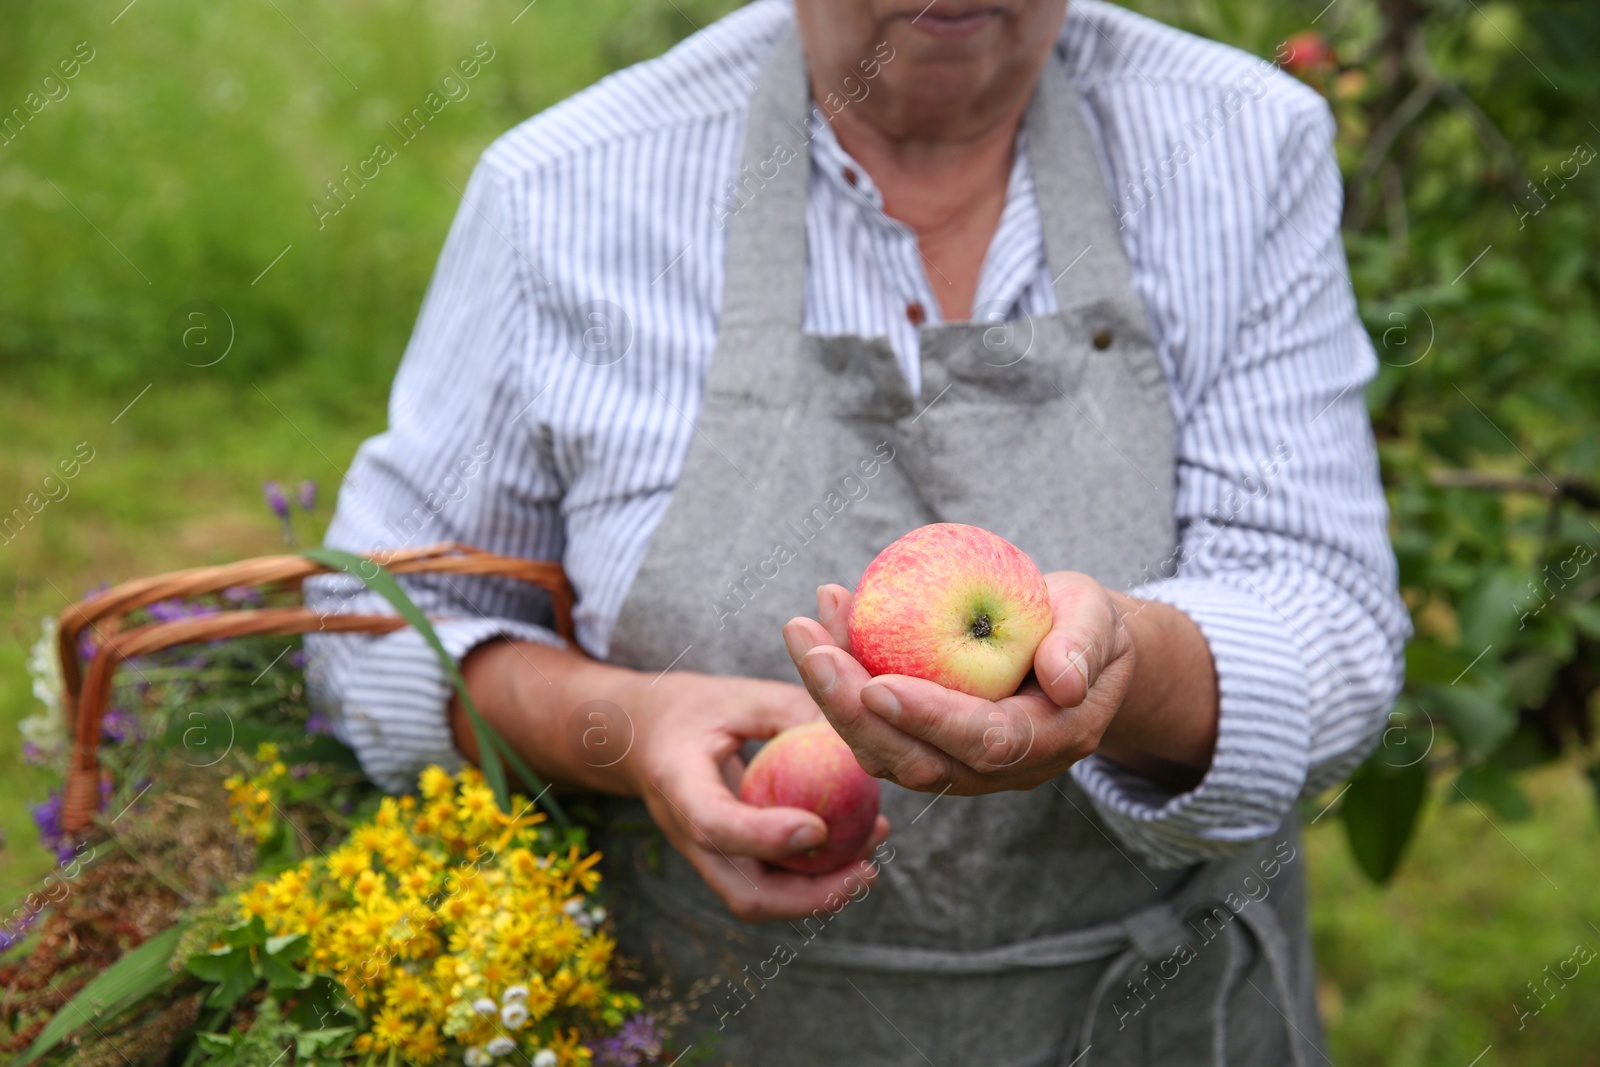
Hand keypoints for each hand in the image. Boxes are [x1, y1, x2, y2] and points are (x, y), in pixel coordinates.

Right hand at [619, 670, 890, 922]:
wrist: (641, 738)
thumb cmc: (695, 709)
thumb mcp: (739, 695)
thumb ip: (791, 712)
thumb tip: (856, 740)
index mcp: (677, 781)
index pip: (713, 824)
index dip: (765, 836)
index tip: (820, 827)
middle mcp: (687, 834)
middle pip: (743, 893)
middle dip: (809, 897)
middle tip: (867, 870)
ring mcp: (706, 857)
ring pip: (761, 900)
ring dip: (820, 894)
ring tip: (870, 859)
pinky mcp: (726, 862)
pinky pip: (770, 886)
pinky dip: (813, 880)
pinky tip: (855, 849)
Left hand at [782, 572, 1138, 794]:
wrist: (1071, 652)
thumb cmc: (1085, 626)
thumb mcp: (1099, 619)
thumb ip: (1084, 645)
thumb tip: (1064, 681)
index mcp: (1048, 741)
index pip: (985, 741)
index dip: (931, 719)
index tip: (878, 685)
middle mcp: (997, 769)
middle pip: (917, 760)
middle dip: (855, 711)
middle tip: (813, 650)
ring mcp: (956, 766)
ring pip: (883, 750)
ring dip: (833, 696)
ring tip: (803, 631)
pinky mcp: (923, 747)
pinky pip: (873, 727)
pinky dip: (840, 682)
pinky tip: (820, 626)